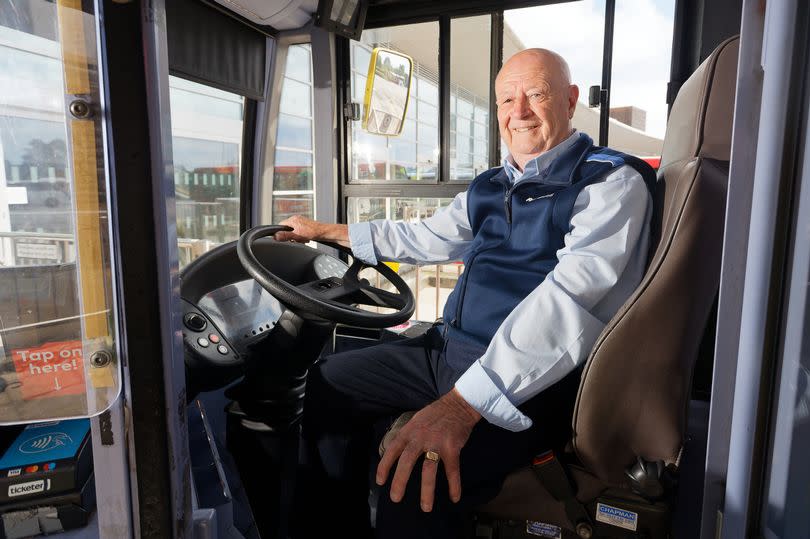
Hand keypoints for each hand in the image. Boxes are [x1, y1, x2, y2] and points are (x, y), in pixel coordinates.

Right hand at [276, 215, 323, 242]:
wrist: (324, 232)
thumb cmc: (313, 232)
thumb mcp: (296, 235)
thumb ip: (285, 235)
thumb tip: (275, 236)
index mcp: (293, 219)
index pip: (280, 225)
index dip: (281, 233)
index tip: (284, 238)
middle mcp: (296, 219)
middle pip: (287, 229)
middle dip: (290, 236)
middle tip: (296, 240)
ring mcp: (301, 222)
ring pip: (293, 231)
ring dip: (296, 237)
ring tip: (302, 239)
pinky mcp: (305, 226)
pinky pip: (299, 232)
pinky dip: (301, 237)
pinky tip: (306, 239)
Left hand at [376, 389, 480, 511]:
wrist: (458, 405)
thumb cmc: (435, 414)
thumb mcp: (415, 420)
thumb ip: (407, 436)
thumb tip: (396, 453)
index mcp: (409, 431)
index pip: (392, 449)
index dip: (385, 466)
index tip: (380, 481)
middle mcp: (420, 437)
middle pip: (407, 461)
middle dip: (400, 481)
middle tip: (395, 498)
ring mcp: (437, 443)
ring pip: (429, 470)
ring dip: (427, 490)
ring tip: (425, 507)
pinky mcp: (452, 448)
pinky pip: (452, 470)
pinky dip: (454, 485)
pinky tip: (454, 497)